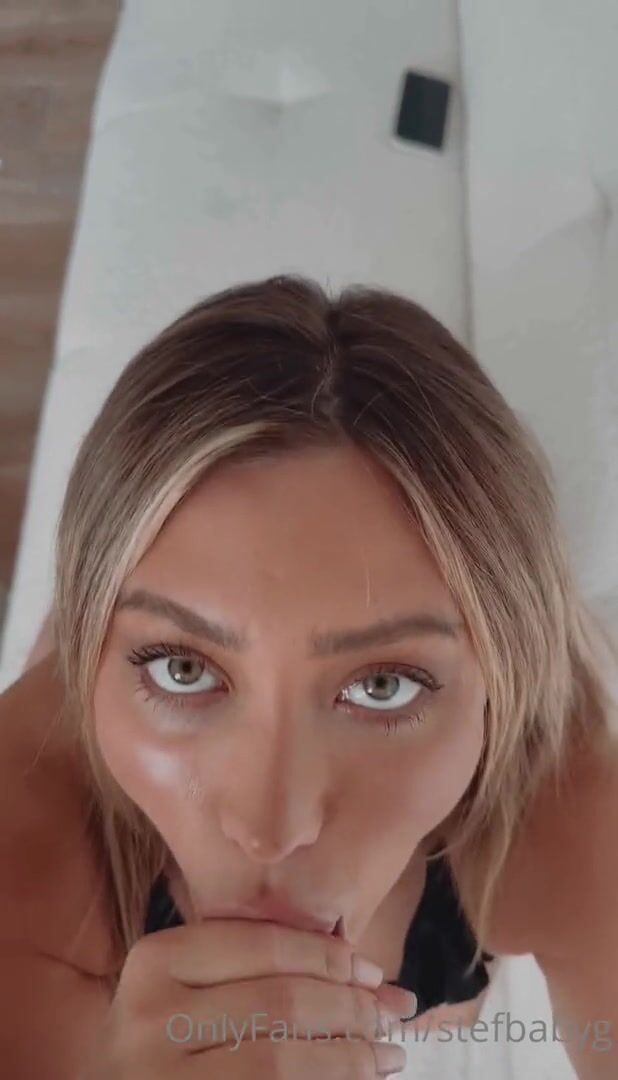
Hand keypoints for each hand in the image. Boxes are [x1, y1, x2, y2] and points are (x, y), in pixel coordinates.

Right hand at [81, 919, 415, 1077]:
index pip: (263, 945)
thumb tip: (379, 980)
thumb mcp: (195, 990)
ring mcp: (160, 1074)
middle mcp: (149, 1016)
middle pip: (280, 1002)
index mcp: (156, 960)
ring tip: (388, 1053)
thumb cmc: (167, 1038)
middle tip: (389, 1014)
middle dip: (349, 1008)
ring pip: (281, 1061)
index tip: (372, 972)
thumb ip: (270, 973)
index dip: (328, 957)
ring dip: (350, 1056)